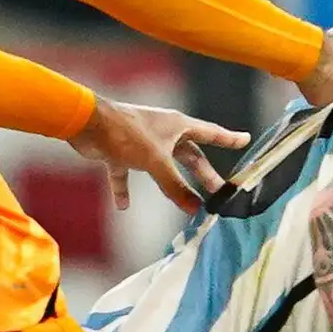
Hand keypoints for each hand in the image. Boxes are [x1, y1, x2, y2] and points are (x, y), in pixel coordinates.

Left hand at [66, 94, 249, 213]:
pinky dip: (126, 188)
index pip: (210, 133)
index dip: (228, 138)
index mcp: (177, 126)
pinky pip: (126, 173)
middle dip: (203, 174)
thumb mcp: (157, 162)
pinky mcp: (120, 151)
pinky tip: (123, 205)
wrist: (87, 123)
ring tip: (184, 202)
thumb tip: (195, 208)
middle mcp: (162, 132)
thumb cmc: (127, 133)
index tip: (245, 140)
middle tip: (218, 190)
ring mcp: (141, 142)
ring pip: (162, 166)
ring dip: (171, 184)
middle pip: (189, 155)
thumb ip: (176, 186)